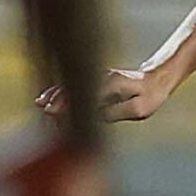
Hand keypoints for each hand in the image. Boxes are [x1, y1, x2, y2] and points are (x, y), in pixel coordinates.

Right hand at [40, 65, 176, 122]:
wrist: (155, 81)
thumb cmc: (148, 97)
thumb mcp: (139, 108)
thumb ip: (117, 112)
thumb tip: (94, 118)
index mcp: (112, 83)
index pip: (85, 94)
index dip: (71, 103)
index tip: (55, 113)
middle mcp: (101, 76)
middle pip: (74, 87)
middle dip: (58, 99)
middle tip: (46, 113)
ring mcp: (95, 76)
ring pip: (71, 84)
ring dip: (55, 95)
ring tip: (40, 105)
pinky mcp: (93, 80)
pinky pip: (73, 85)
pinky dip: (59, 92)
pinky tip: (45, 99)